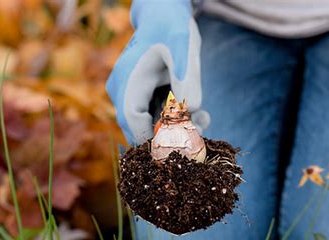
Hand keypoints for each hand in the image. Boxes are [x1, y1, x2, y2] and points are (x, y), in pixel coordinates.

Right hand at [106, 0, 209, 144]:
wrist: (163, 13)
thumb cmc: (171, 25)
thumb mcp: (183, 46)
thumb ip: (187, 76)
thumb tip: (191, 110)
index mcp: (128, 81)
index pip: (134, 122)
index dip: (158, 137)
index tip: (188, 138)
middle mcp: (123, 92)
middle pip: (141, 130)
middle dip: (173, 136)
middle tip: (202, 131)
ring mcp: (132, 96)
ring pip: (151, 127)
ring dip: (178, 130)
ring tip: (205, 118)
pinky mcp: (143, 98)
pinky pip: (157, 118)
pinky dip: (177, 120)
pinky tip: (200, 114)